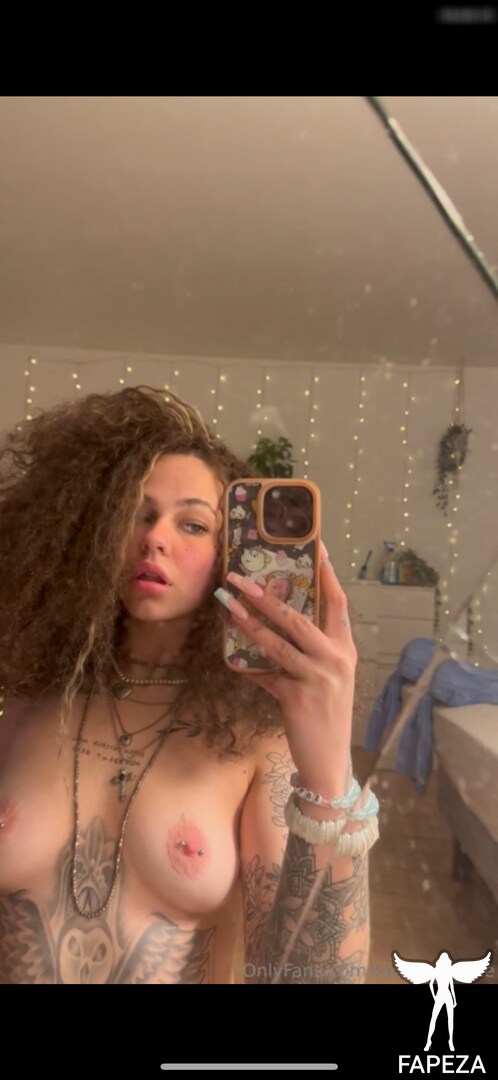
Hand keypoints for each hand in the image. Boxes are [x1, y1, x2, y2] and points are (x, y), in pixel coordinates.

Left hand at [223, 543, 356, 795]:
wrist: (330, 762)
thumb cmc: (325, 717)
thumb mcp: (327, 679)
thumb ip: (310, 652)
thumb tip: (276, 624)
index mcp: (346, 649)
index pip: (337, 602)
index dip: (326, 573)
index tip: (315, 546)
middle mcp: (336, 659)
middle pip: (298, 616)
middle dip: (266, 594)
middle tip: (240, 576)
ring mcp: (318, 678)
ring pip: (278, 642)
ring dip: (249, 622)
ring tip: (228, 604)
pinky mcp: (297, 698)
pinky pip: (265, 675)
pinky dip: (247, 666)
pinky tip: (230, 656)